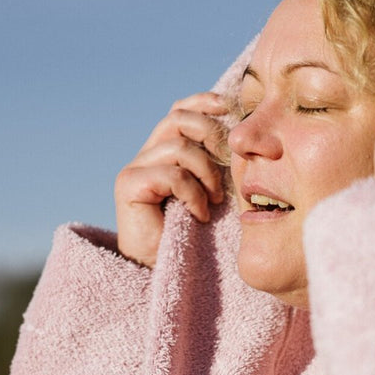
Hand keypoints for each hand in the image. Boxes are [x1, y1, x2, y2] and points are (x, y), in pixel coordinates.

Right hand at [114, 92, 228, 267]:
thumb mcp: (213, 190)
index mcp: (165, 150)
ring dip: (207, 173)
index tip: (231, 107)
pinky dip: (193, 194)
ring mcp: (135, 168)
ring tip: (216, 200)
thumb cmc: (195, 235)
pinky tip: (200, 215)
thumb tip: (245, 135)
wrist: (167, 271)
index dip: (204, 102)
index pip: (180, 110)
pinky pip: (172, 175)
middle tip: (230, 166)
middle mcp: (147, 154)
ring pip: (179, 147)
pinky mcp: (129, 184)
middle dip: (212, 136)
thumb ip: (218, 163)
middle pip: (178, 119)